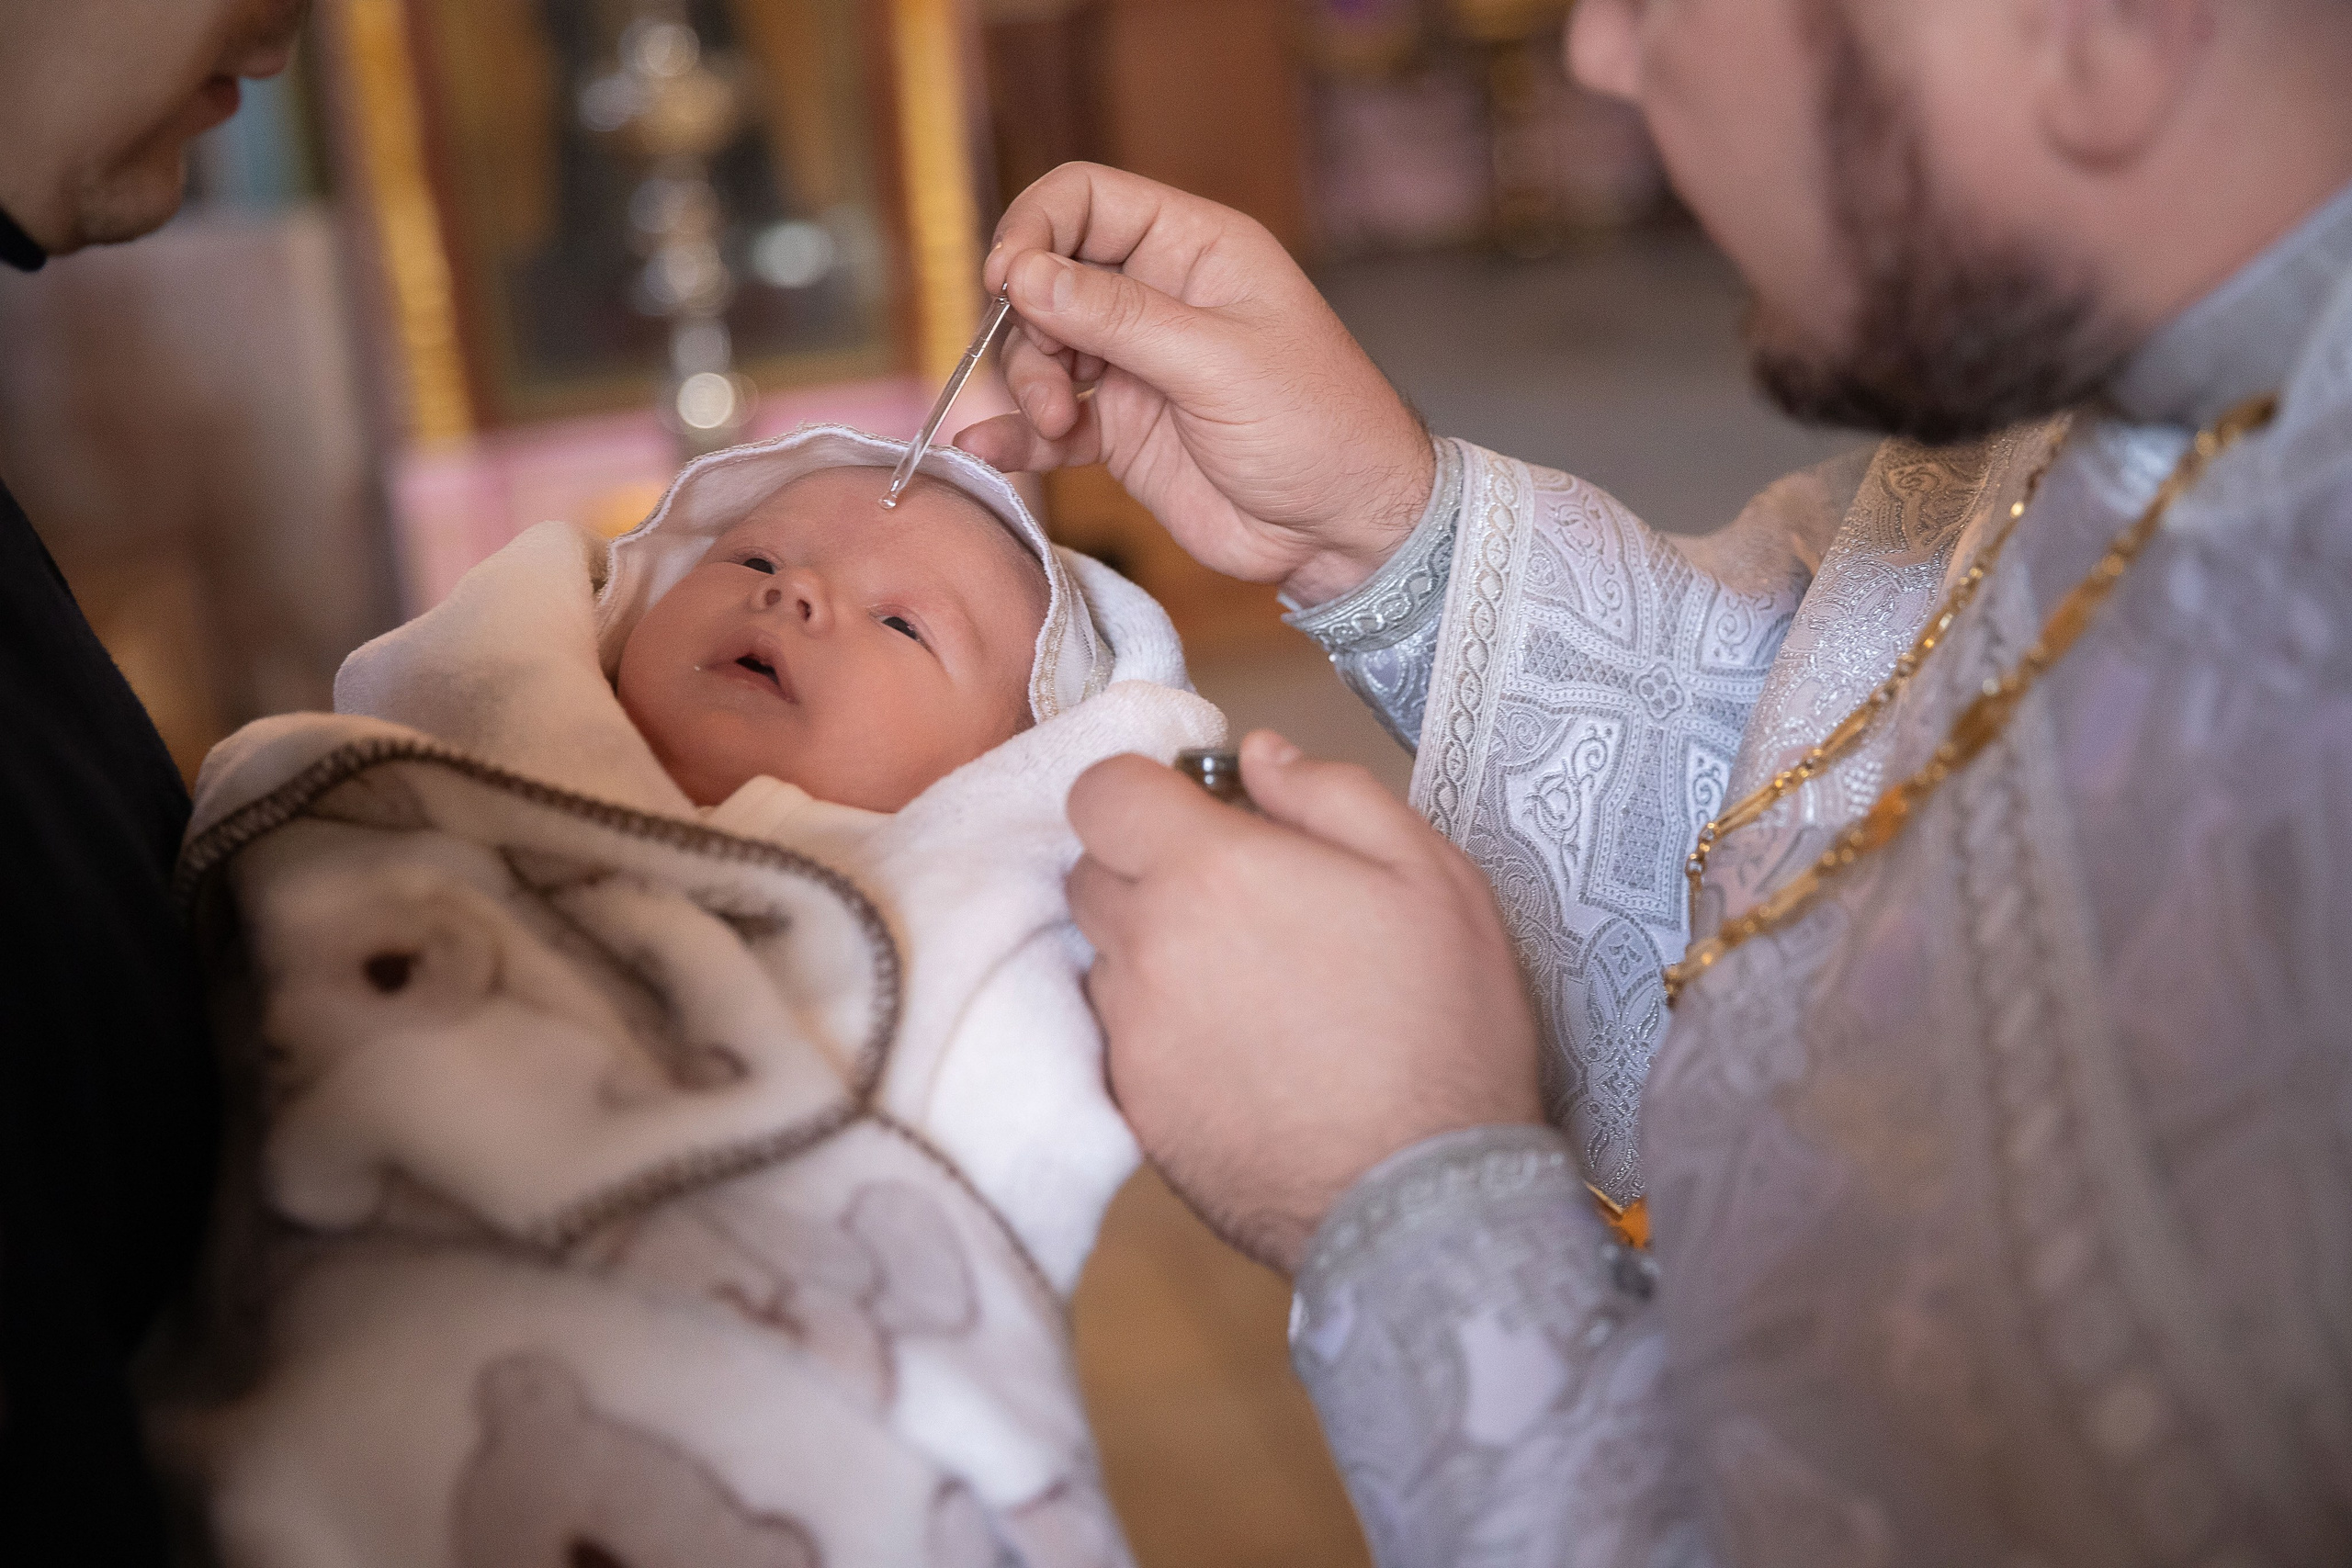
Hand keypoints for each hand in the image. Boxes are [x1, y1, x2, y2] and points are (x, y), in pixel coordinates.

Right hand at [957, 163, 1436, 606]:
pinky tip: (987, 451)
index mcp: (1194, 249)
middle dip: (1028, 322)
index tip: (1006, 279)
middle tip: (1048, 375)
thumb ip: (1117, 318)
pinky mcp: (1121, 431)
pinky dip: (1016, 435)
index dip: (1034, 228)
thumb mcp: (1217, 363)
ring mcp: (1135, 366)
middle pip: (1048, 276)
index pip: (1086, 199)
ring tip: (1059, 424)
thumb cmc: (1318, 428)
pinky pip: (1048, 423)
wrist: (1346, 531)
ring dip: (1028, 384)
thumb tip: (1024, 274)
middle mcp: (1157, 298)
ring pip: (1039, 350)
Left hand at [1068, 731, 1543, 1273]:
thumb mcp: (1427, 875)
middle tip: (1239, 899)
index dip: (1145, 793)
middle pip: (1092, 873)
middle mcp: (1148, 948)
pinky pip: (1123, 1039)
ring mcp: (1133, 1036)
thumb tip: (1259, 758)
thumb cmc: (1443, 1026)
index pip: (1101, 793)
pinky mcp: (1135, 1109)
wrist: (1424, 1195)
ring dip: (1154, 952)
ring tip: (1250, 986)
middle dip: (1148, 868)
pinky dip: (1163, 1030)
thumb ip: (1330, 794)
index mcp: (1209, 872)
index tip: (1200, 815)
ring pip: (1106, 959)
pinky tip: (1242, 1053)